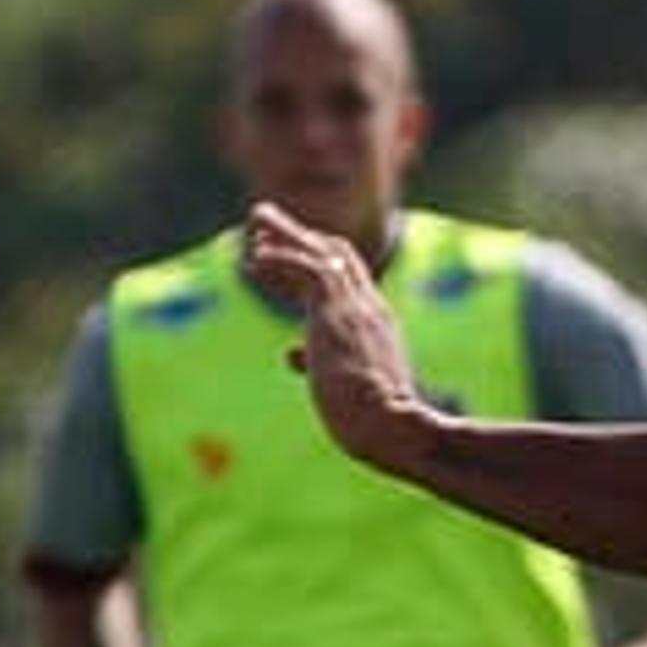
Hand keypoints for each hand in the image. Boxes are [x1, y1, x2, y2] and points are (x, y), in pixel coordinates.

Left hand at [240, 202, 433, 471]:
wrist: (392, 428)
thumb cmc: (372, 425)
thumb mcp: (344, 387)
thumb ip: (321, 364)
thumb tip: (292, 354)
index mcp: (376, 326)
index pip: (345, 282)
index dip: (310, 264)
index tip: (275, 257)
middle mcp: (369, 308)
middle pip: (336, 254)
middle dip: (298, 234)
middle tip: (264, 219)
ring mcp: (355, 307)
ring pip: (319, 253)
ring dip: (284, 234)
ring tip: (254, 219)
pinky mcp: (335, 311)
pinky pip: (306, 269)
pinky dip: (279, 259)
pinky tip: (254, 257)